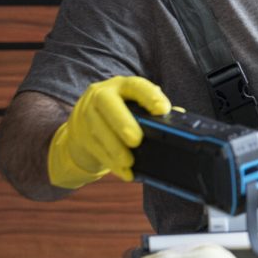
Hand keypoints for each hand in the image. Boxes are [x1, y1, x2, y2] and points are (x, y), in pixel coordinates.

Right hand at [47, 76, 170, 188]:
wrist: (85, 128)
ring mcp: (85, 113)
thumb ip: (156, 112)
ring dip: (114, 148)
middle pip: (107, 103)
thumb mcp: (138, 108)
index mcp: (122, 86)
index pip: (135, 85)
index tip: (163, 110)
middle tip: (137, 140)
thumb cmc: (122, 116)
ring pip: (96, 128)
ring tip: (130, 161)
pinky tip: (124, 172)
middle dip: (122, 122)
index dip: (150, 96)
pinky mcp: (78, 134)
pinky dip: (110, 162)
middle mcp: (100, 94)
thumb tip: (179, 116)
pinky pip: (93, 148)